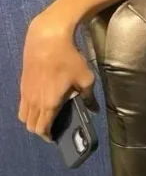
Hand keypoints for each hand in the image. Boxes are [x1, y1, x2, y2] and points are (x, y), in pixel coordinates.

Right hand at [18, 14, 96, 140]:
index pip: (42, 129)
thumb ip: (88, 96)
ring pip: (23, 115)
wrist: (47, 39)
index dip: (48, 136)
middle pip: (30, 126)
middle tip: (51, 127)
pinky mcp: (22, 83)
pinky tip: (40, 101)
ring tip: (44, 116)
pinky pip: (22, 103)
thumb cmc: (68, 59)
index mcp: (49, 104)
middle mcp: (34, 101)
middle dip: (40, 130)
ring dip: (32, 120)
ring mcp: (26, 92)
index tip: (55, 136)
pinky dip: (28, 108)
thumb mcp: (86, 78)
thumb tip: (93, 108)